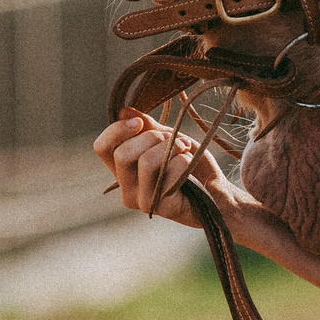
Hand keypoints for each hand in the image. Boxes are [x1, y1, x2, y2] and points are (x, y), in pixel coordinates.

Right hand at [92, 110, 283, 250]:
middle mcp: (126, 188)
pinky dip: (183, 161)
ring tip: (185, 149)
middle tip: (173, 138)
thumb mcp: (169, 139)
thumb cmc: (192, 165)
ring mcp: (141, 201)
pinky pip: (168, 175)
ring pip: (146, 163)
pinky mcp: (160, 208)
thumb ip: (147, 127)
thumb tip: (124, 110)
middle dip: (151, 137)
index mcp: (123, 171)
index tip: (140, 123)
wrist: (218, 191)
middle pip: (122, 153)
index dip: (117, 130)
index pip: (102, 148)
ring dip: (171, 148)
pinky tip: (190, 164)